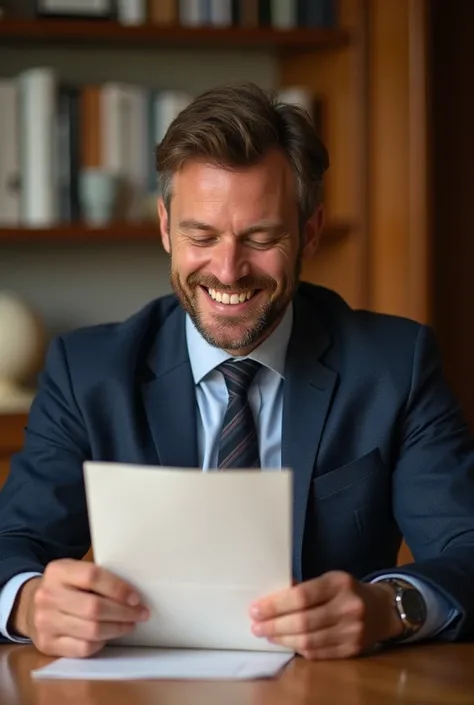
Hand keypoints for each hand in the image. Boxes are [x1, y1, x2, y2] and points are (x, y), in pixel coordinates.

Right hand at [10, 559, 149, 657]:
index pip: (93, 576)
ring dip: (117, 629)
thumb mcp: (74, 572)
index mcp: (58, 571)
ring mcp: (45, 622)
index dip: (118, 588)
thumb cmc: (64, 587)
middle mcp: (47, 596)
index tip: (136, 598)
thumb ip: (97, 578)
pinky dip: (101, 643)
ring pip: (91, 630)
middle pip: (94, 608)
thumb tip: (132, 593)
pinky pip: (83, 648)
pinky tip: (108, 636)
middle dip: (123, 612)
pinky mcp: (47, 644)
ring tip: (130, 624)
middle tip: (141, 614)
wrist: (28, 606)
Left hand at [249, 571, 402, 659]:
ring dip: (283, 639)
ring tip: (267, 635)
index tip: (255, 609)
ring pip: (309, 641)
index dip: (275, 605)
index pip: (301, 596)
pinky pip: (319, 653)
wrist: (384, 609)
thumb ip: (305, 588)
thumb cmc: (348, 590)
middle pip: (303, 621)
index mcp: (339, 583)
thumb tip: (271, 599)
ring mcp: (352, 631)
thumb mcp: (330, 579)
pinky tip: (287, 643)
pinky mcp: (353, 649)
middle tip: (256, 627)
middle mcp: (348, 607)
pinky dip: (299, 649)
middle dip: (274, 625)